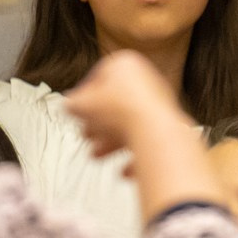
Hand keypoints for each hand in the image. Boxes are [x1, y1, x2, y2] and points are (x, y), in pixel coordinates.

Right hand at [62, 52, 225, 223]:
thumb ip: (71, 104)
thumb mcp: (81, 105)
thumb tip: (68, 106)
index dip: (84, 99)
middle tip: (86, 135)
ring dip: (111, 143)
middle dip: (99, 124)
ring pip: (131, 125)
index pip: (98, 79)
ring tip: (97, 155)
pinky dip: (134, 159)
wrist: (154, 131)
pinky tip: (122, 172)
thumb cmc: (120, 111)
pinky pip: (148, 144)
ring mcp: (161, 104)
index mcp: (126, 65)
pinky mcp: (170, 127)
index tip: (78, 113)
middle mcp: (147, 81)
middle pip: (116, 105)